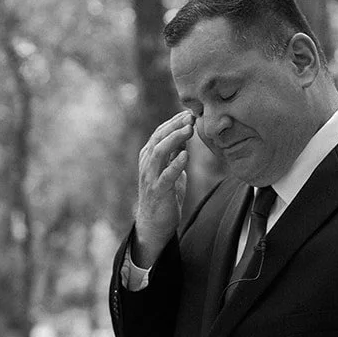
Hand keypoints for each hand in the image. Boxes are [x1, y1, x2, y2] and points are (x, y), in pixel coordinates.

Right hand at [132, 110, 193, 267]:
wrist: (155, 224)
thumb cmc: (165, 195)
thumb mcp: (171, 170)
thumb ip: (176, 153)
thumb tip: (186, 134)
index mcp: (149, 156)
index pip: (159, 133)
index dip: (174, 122)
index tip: (189, 113)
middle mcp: (147, 164)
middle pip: (158, 138)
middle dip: (175, 126)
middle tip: (190, 116)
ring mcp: (150, 177)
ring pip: (160, 152)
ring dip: (175, 139)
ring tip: (189, 130)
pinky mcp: (158, 191)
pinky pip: (166, 175)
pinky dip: (175, 164)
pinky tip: (186, 156)